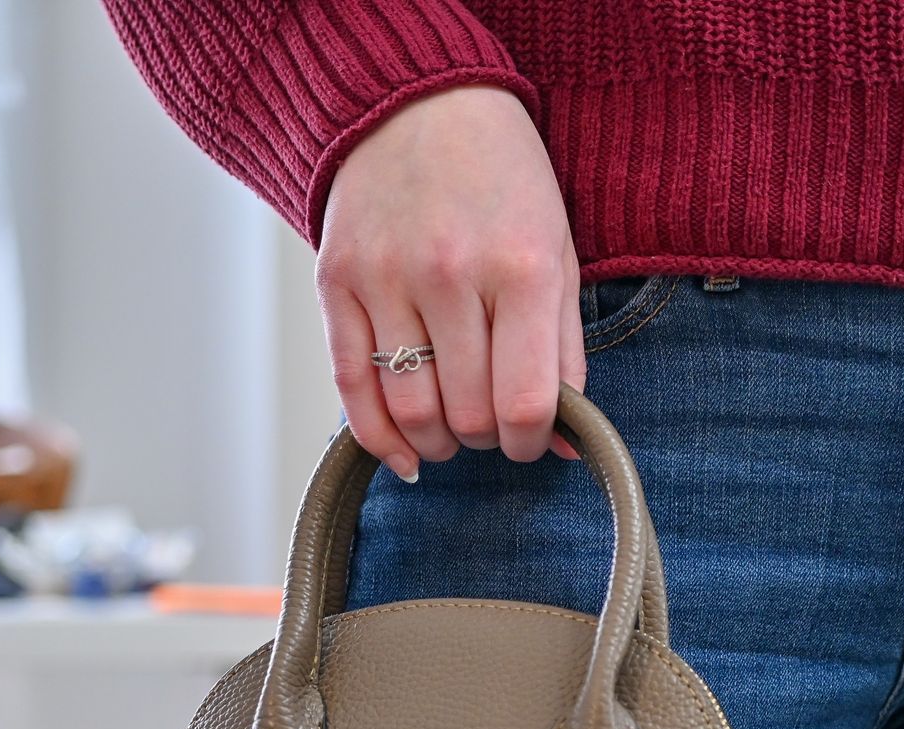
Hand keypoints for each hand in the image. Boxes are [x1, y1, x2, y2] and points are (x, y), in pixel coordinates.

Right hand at [315, 83, 583, 482]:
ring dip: (436, 442)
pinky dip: (377, 436)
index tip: (531, 440)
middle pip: (467, 414)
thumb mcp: (558, 254)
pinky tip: (402, 453)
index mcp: (522, 267)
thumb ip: (565, 353)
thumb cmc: (502, 181)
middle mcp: (450, 273)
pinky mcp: (335, 280)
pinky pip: (350, 384)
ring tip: (451, 432)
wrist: (419, 101)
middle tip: (491, 425)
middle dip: (486, 439)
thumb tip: (569, 445)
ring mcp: (385, 277)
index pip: (525, 403)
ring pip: (409, 410)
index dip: (531, 442)